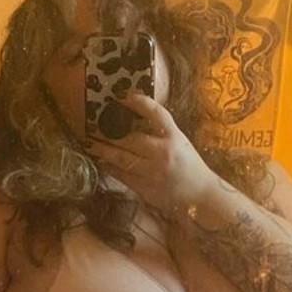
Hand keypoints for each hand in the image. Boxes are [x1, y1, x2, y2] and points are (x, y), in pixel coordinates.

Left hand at [87, 93, 213, 213]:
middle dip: (110, 133)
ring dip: (103, 150)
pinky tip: (101, 162)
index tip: (124, 97)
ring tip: (90, 144)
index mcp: (175, 137)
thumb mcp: (180, 142)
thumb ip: (161, 132)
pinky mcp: (145, 187)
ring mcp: (152, 171)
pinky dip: (110, 168)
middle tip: (94, 126)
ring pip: (122, 158)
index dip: (140, 103)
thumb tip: (135, 120)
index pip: (156, 114)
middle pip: (131, 139)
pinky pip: (122, 176)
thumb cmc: (190, 166)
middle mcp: (163, 152)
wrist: (200, 194)